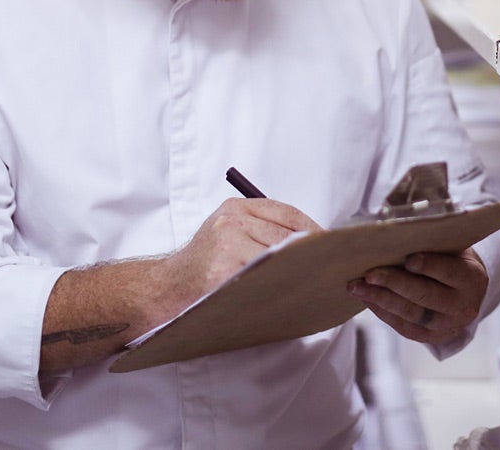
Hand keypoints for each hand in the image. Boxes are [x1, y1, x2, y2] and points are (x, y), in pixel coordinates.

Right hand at [162, 198, 319, 312]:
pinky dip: (279, 284)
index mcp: (235, 208)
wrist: (168, 286)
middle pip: (287, 236)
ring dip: (299, 270)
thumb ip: (263, 228)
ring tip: (314, 279)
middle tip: (330, 266)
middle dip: (310, 253)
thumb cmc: (205, 262)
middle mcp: (231, 221)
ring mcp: (227, 245)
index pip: (288, 214)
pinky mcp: (224, 271)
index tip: (330, 245)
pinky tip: (290, 290)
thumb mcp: (229, 231)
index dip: (313, 230)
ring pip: (278, 256)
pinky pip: (263, 277)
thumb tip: (313, 241)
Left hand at [348, 248, 488, 344]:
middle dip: (395, 284)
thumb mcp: (454, 248)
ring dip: (381, 299)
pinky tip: (366, 298)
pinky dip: (382, 312)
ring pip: (411, 314)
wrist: (467, 293)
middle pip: (426, 296)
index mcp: (473, 279)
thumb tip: (396, 231)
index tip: (408, 259)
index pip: (451, 272)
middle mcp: (464, 306)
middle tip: (369, 273)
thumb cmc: (453, 260)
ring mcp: (447, 326)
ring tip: (357, 286)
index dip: (430, 266)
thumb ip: (433, 242)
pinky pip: (404, 326)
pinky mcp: (430, 337)